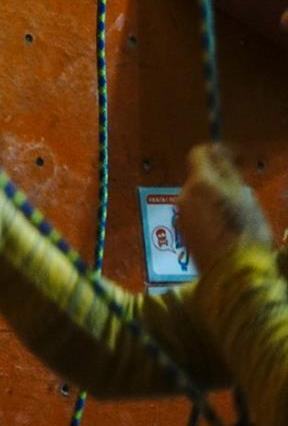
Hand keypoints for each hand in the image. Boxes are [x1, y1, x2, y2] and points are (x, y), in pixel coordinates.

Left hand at [178, 143, 273, 271]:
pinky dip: (208, 212)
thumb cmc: (246, 233)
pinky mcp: (182, 231)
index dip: (218, 151)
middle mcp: (184, 195)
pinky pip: (195, 213)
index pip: (199, 153)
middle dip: (219, 178)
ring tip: (237, 212)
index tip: (236, 157)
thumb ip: (229, 172)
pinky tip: (226, 226)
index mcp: (200, 183)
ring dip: (214, 197)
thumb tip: (220, 154)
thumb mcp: (245, 198)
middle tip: (243, 189)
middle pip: (200, 177)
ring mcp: (181, 214)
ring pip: (198, 196)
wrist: (233, 274)